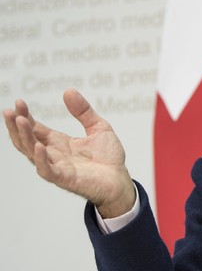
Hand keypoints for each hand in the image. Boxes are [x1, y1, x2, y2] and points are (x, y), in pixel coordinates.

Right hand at [3, 88, 134, 217]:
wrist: (121, 180)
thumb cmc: (109, 158)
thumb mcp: (99, 127)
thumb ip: (84, 111)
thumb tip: (68, 91)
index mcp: (59, 143)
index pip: (35, 128)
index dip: (25, 116)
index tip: (19, 102)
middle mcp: (54, 154)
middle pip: (27, 140)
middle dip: (16, 125)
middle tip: (9, 111)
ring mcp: (57, 167)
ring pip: (32, 153)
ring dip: (24, 137)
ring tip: (19, 121)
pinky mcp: (65, 179)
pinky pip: (47, 170)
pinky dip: (40, 159)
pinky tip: (38, 146)